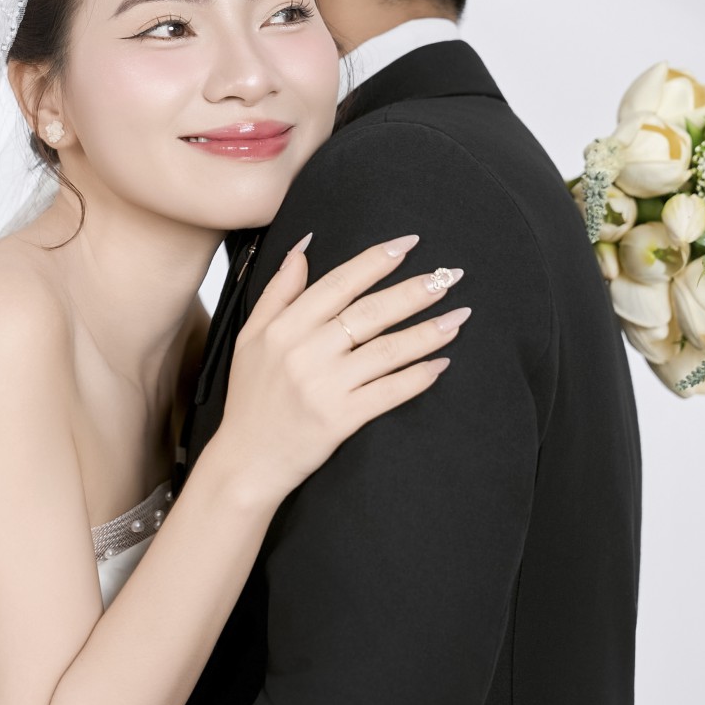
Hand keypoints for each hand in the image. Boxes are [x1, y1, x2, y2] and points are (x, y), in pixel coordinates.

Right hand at [214, 235, 467, 507]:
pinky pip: (388, 392)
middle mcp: (305, 352)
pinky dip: (417, 377)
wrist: (245, 461)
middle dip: (415, 291)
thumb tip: (303, 247)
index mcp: (284, 327)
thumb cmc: (250, 398)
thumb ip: (278, 291)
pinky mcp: (340, 418)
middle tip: (450, 276)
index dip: (376, 261)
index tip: (410, 243)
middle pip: (370, 312)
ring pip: (386, 350)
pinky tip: (440, 364)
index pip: (339, 283)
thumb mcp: (250, 337)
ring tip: (458, 317)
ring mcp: (324, 386)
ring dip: (427, 332)